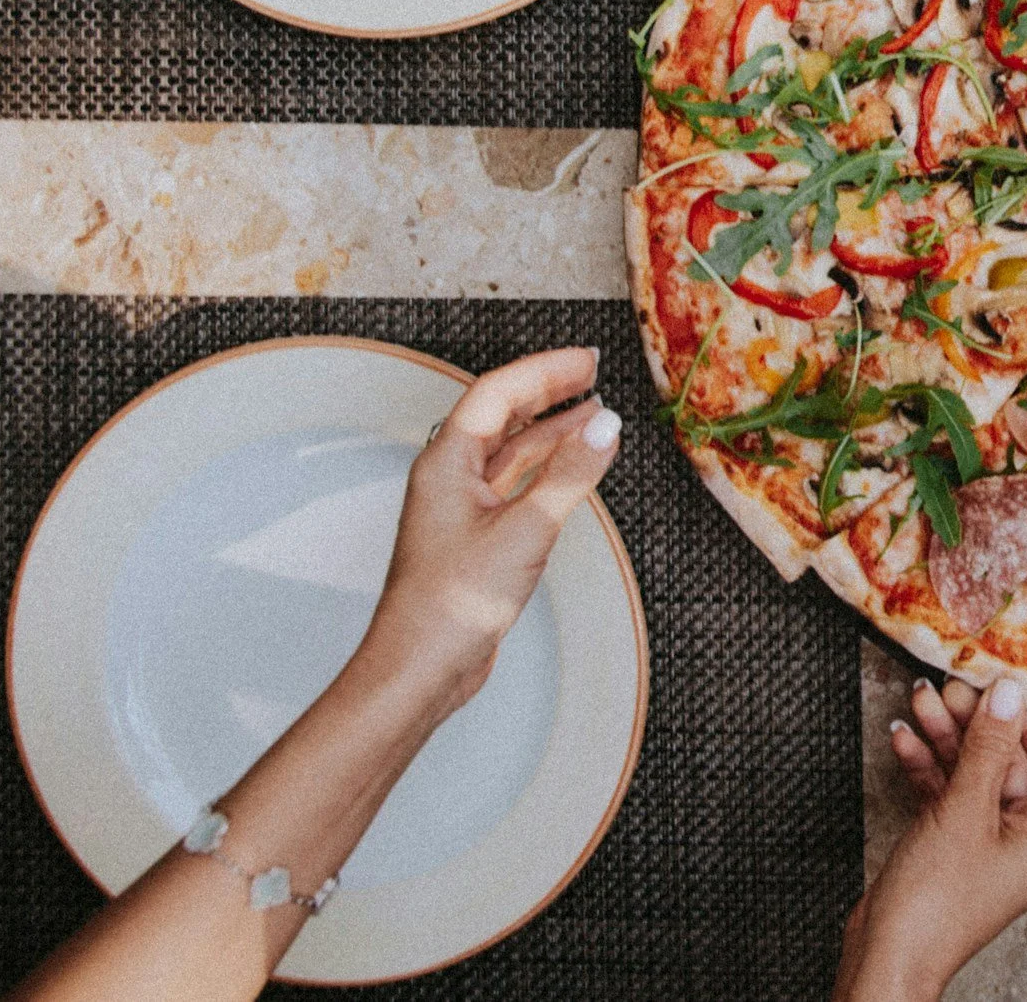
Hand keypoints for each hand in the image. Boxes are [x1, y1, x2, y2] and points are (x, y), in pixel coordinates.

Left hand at [361, 348, 621, 711]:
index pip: (498, 393)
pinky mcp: (475, 536)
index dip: (545, 370)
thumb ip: (569, 474)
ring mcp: (461, 507)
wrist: (420, 667)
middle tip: (591, 373)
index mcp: (446, 463)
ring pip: (509, 451)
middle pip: (501, 415)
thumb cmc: (451, 605)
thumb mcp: (524, 531)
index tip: (586, 360)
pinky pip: (514, 483)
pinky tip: (572, 468)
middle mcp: (449, 478)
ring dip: (550, 429)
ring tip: (593, 413)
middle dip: (547, 390)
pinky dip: (546, 468)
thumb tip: (605, 427)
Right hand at [835, 678, 1026, 1001]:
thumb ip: (988, 747)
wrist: (885, 957)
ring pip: (971, 773)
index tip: (998, 694)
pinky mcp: (947, 845)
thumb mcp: (966, 810)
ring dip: (945, 737)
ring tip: (919, 700)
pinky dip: (925, 766)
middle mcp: (1021, 839)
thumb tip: (1009, 694)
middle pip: (1008, 762)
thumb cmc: (935, 905)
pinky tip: (903, 739)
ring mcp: (983, 842)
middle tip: (948, 689)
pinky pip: (944, 793)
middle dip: (975, 723)